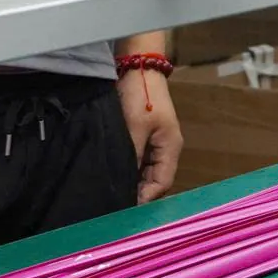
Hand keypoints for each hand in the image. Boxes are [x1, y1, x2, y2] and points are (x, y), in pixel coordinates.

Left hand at [120, 66, 181, 202]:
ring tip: (108, 191)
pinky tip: (110, 174)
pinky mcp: (141, 137)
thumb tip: (123, 184)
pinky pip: (135, 162)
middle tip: (110, 204)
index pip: (161, 184)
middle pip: (153, 181)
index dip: (144, 198)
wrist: (136, 68)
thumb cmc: (141, 96)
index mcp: (170, 147)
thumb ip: (131, 156)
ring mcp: (153, 143)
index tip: (121, 209)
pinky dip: (125, 170)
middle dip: (135, 193)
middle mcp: (164, 149)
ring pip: (143, 173)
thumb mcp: (134, 127)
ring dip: (129, 182)